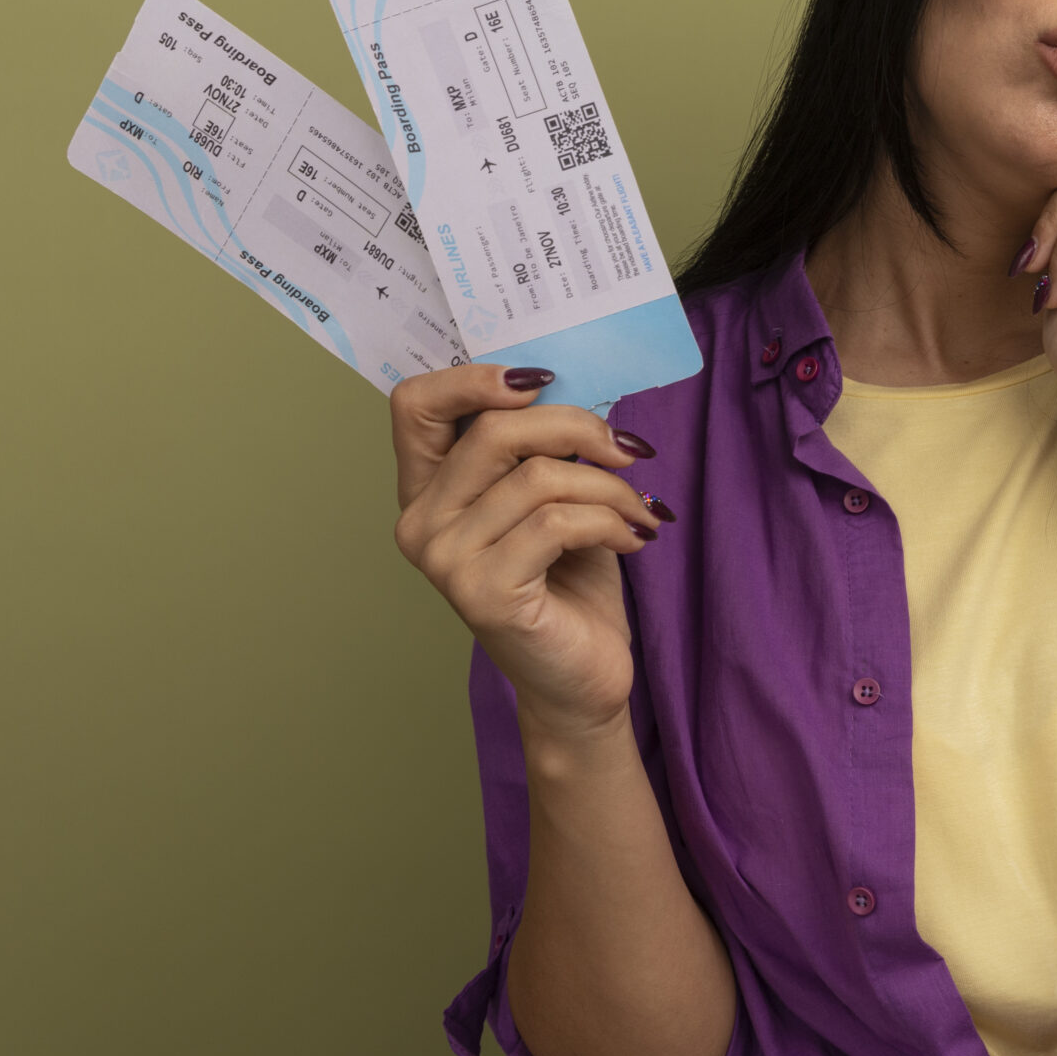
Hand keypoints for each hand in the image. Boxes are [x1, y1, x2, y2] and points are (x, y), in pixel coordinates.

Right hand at [389, 365, 668, 747]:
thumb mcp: (552, 496)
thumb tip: (573, 386)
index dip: (475, 378)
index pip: (415, 404)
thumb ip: (539, 446)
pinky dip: (611, 521)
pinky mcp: (482, 592)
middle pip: (493, 429)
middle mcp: (421, 523)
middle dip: (577, 427)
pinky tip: (635, 539)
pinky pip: (558, 523)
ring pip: (539, 476)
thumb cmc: (569, 583)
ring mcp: (445, 560)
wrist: (581, 677)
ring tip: (641, 510)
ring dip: (611, 485)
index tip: (543, 381)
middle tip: (629, 450)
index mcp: (427, 490)